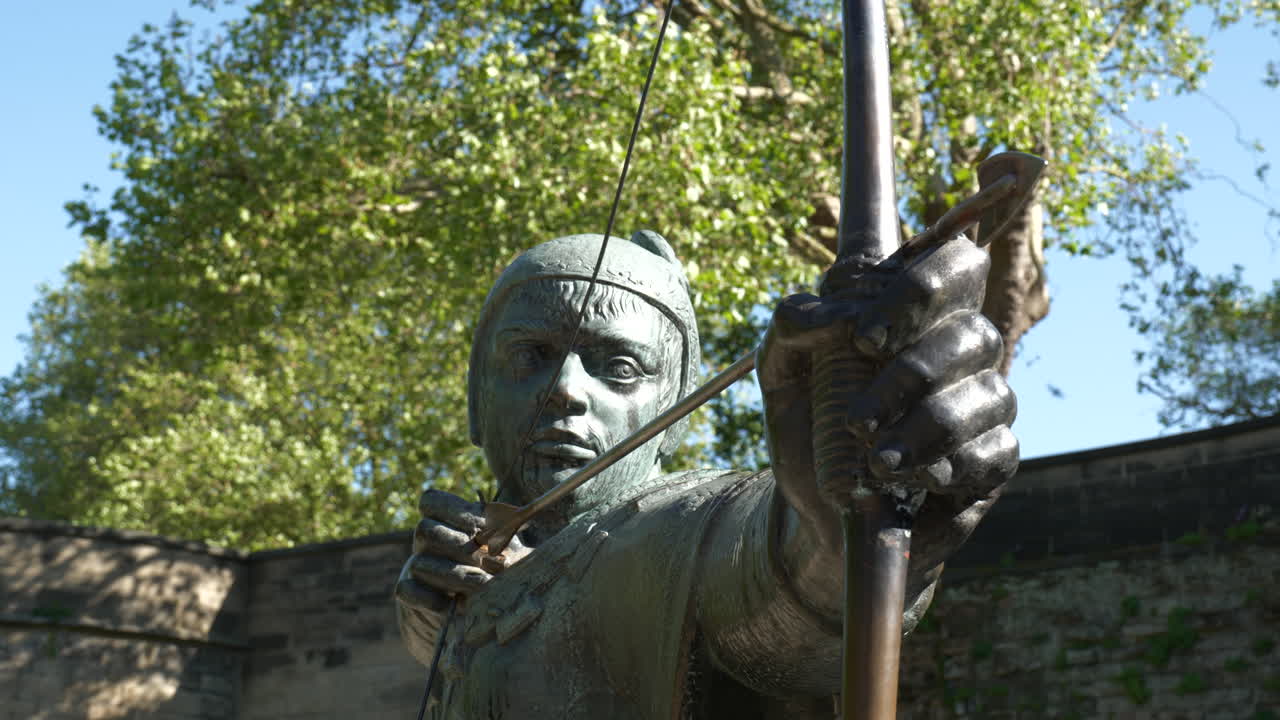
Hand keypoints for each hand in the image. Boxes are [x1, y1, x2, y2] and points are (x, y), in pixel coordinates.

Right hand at [393, 489, 529, 662]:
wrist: (479, 604)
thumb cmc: (499, 566)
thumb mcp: (505, 544)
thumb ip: (508, 528)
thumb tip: (522, 515)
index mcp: (445, 520)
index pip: (431, 501)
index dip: (453, 510)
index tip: (481, 525)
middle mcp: (426, 541)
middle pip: (425, 530)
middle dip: (459, 546)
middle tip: (487, 559)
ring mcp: (415, 566)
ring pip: (419, 563)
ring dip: (455, 574)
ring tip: (485, 584)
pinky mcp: (411, 594)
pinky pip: (407, 590)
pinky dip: (432, 599)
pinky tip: (457, 604)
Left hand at [758, 237, 1016, 505]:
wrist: (818, 506)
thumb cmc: (809, 422)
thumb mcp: (780, 367)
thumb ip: (792, 323)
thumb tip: (842, 317)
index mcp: (918, 310)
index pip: (956, 263)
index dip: (921, 289)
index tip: (866, 339)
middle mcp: (962, 347)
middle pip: (972, 333)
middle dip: (909, 378)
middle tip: (857, 420)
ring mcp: (985, 402)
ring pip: (988, 396)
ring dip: (925, 431)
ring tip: (876, 462)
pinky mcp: (994, 461)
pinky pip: (996, 453)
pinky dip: (951, 467)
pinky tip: (913, 481)